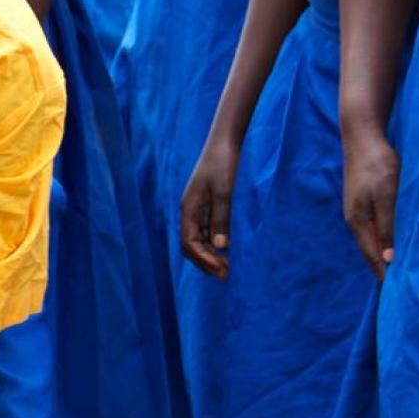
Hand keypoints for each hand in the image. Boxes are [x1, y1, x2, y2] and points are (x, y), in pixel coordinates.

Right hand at [180, 135, 242, 277]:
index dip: (204, 259)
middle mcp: (191, 212)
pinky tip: (229, 248)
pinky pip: (208, 230)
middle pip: (191, 245)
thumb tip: (220, 247)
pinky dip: (216, 243)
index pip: (190, 244)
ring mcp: (198, 208)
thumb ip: (221, 220)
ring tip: (228, 266)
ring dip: (211, 254)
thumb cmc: (223, 164)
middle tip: (225, 275)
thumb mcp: (224, 193)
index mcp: (189, 209)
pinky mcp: (208, 204)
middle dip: (206, 262)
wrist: (224, 142)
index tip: (222, 269)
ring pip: (200, 239)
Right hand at [341, 124, 399, 278]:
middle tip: (401, 287)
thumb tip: (389, 258)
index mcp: (359, 222)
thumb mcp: (387, 196)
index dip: (385, 275)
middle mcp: (355, 220)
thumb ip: (388, 227)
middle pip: (370, 252)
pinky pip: (374, 228)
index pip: (373, 257)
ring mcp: (358, 210)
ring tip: (400, 269)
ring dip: (384, 255)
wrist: (362, 136)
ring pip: (372, 240)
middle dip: (384, 269)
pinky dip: (384, 240)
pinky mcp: (364, 201)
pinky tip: (393, 241)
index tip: (397, 294)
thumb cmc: (377, 165)